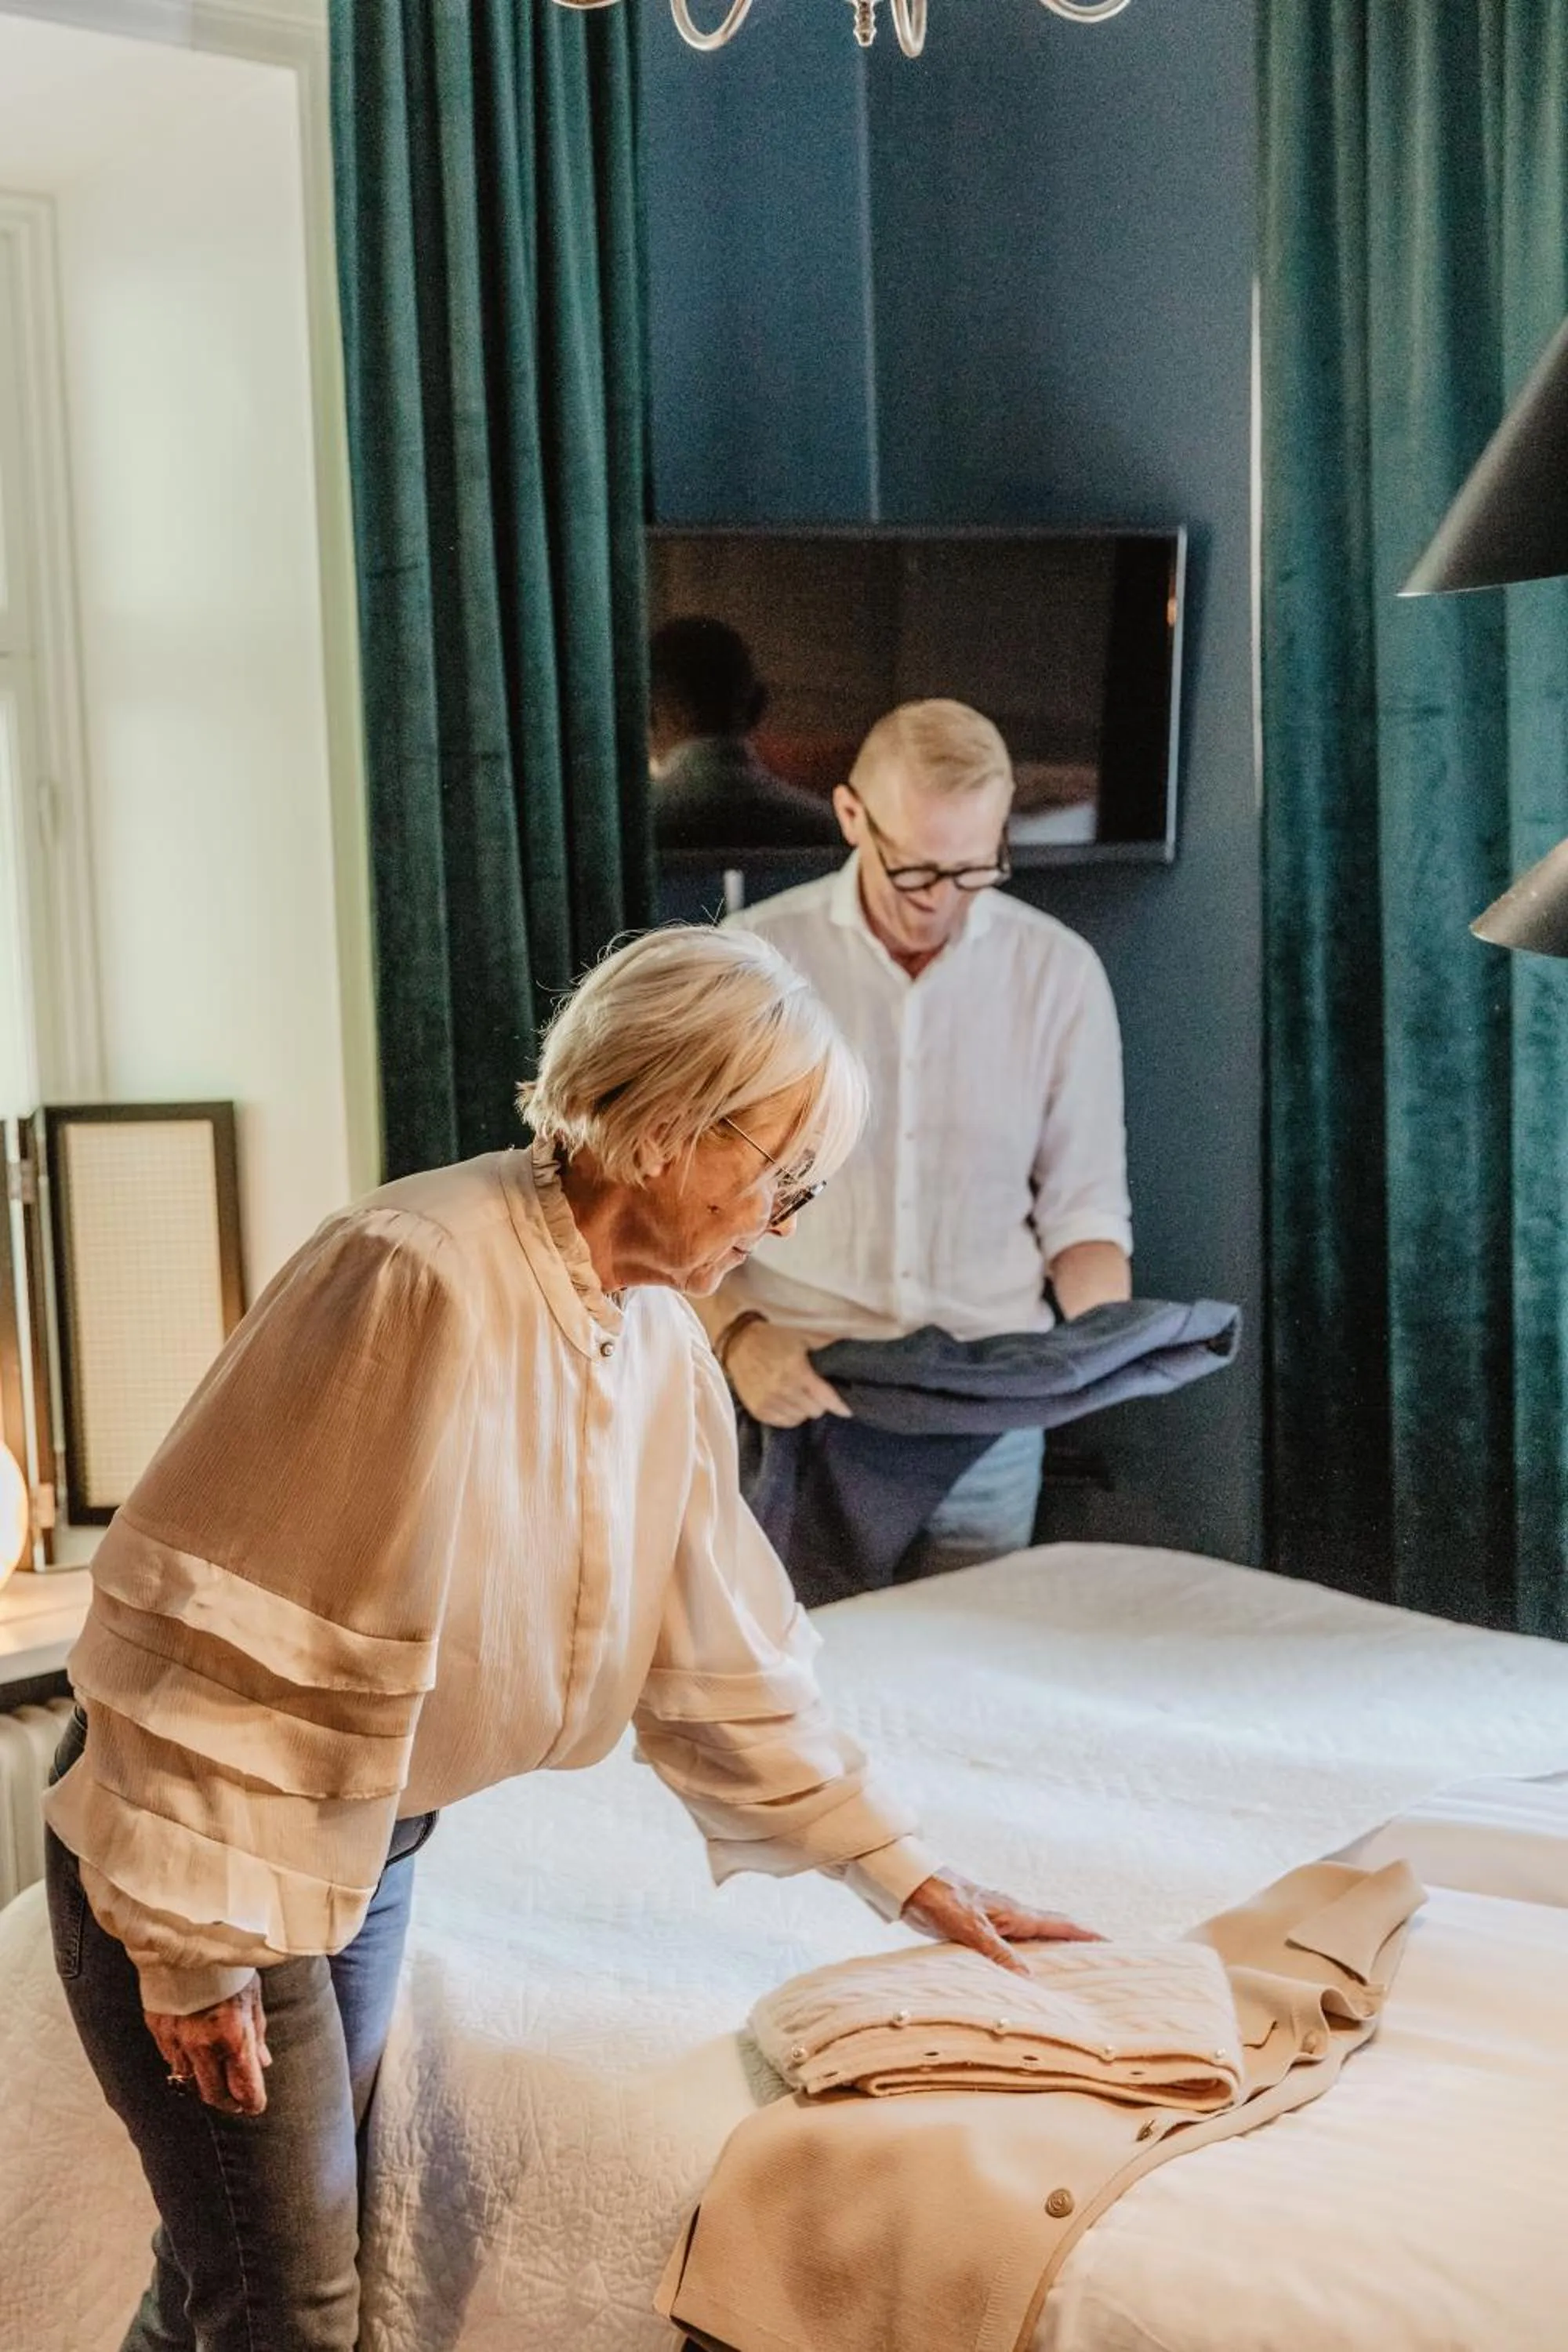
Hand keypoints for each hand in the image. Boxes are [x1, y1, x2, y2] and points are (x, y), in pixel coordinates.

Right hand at [145, 1974, 271, 2115]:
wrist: (187, 1937)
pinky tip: (195, 2057)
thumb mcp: (252, 1995)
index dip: (253, 2102)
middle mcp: (203, 2044)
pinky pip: (171, 2062)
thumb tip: (262, 2063)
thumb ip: (257, 2033)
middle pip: (215, 2095)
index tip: (256, 2104)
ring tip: (217, 2080)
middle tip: (238, 2100)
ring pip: (190, 2083)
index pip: (245, 2088)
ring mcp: (177, 2040)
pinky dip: (185, 2065)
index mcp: (234, 2035)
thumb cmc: (228, 1964)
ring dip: (205, 2085)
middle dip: (229, 2101)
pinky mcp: (158, 2031)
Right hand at [726, 1321, 851, 1428]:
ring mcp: (768, 1401)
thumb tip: (852, 1355)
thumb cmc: (775, 1339)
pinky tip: (788, 1401)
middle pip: (815, 1410)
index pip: (824, 1397)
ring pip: (800, 1418)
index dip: (839, 1405)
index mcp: (795, 1369)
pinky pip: (784, 1422)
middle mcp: (781, 1388)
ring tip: (799, 1395)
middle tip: (815, 1391)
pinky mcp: (758, 1410)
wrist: (740, 1344)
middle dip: (819, 1402)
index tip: (847, 1410)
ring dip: (804, 1409)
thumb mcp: (803, 1338)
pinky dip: (790, 1414)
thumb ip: (826, 1348)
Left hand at [901, 1868, 1102, 1974]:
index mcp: (1016, 1913)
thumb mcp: (971, 1928)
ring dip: (1054, 1954)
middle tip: (1103, 1965)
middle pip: (1054, 1931)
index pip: (1062, 1924)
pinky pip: (1014, 1947)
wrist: (911, 1884)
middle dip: (1079, 1945)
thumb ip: (998, 1952)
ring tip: (1071, 1976)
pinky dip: (1027, 1960)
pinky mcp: (981, 1929)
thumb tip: (1031, 1981)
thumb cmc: (940, 1899)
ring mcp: (998, 1922)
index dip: (1088, 1936)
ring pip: (1035, 1940)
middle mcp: (1012, 1916)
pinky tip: (1023, 1976)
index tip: (1115, 1946)